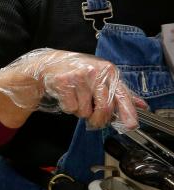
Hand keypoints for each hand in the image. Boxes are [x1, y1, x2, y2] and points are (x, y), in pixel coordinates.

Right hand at [0, 48, 141, 128]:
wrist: (48, 64)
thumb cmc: (78, 73)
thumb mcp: (101, 78)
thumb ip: (120, 92)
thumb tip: (142, 105)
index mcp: (108, 71)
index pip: (122, 95)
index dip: (127, 112)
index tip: (130, 126)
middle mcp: (95, 72)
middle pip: (104, 109)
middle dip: (99, 120)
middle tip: (94, 120)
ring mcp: (79, 77)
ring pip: (85, 111)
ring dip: (80, 111)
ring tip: (76, 98)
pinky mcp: (63, 83)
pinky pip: (70, 108)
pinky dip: (68, 107)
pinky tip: (66, 96)